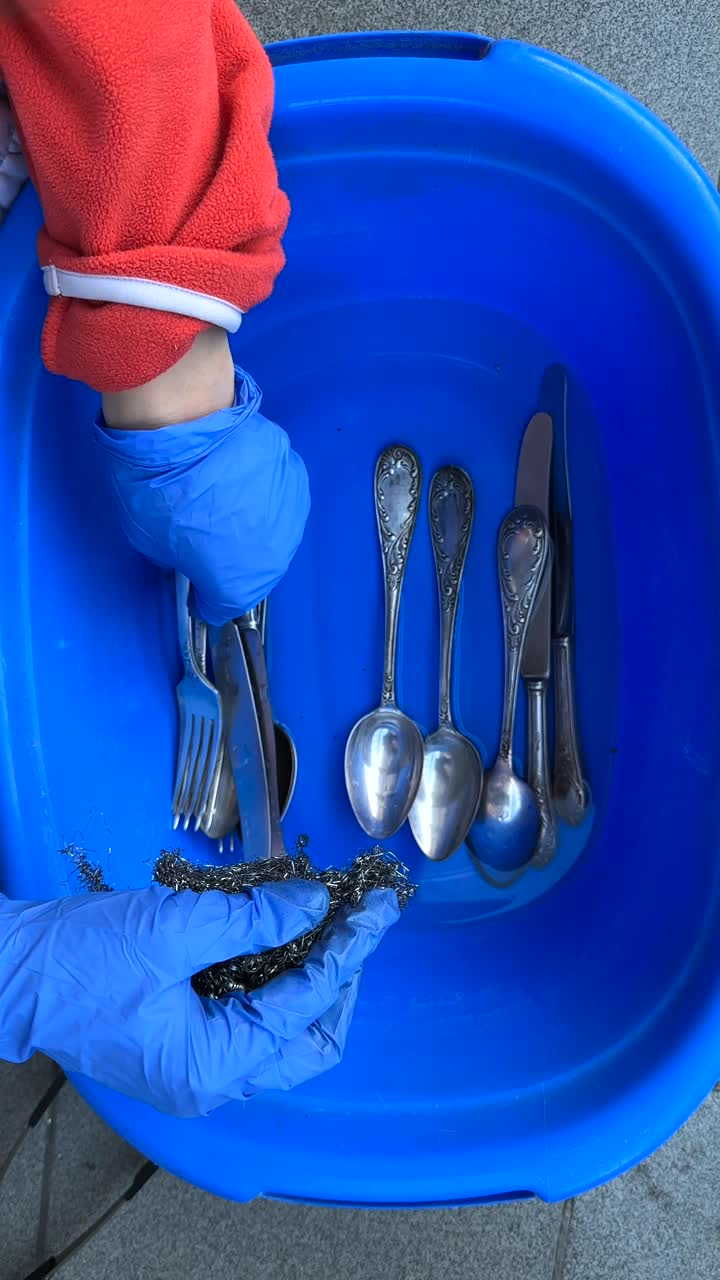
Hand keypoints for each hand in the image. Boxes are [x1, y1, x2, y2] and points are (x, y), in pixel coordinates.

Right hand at [0, 882, 399, 1116]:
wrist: (13, 973)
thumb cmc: (80, 958)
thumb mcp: (176, 928)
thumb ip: (254, 919)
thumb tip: (313, 903)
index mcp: (214, 1064)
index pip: (308, 1004)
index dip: (347, 950)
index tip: (373, 909)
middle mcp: (212, 1080)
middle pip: (309, 1043)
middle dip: (340, 984)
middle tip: (356, 931)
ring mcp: (196, 1068)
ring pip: (282, 1037)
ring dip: (311, 985)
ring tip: (328, 933)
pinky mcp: (182, 1046)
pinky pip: (248, 1023)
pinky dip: (273, 986)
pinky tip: (279, 944)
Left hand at [96, 361, 309, 624]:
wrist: (186, 422)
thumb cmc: (159, 492)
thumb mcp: (150, 544)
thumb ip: (178, 559)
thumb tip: (188, 553)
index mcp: (238, 585)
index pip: (221, 606)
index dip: (204, 593)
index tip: (192, 576)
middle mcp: (274, 558)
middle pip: (253, 571)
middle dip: (231, 560)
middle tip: (205, 535)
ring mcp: (291, 513)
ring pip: (271, 532)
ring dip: (251, 526)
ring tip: (225, 502)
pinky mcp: (294, 473)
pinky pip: (275, 495)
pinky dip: (260, 491)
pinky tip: (238, 475)